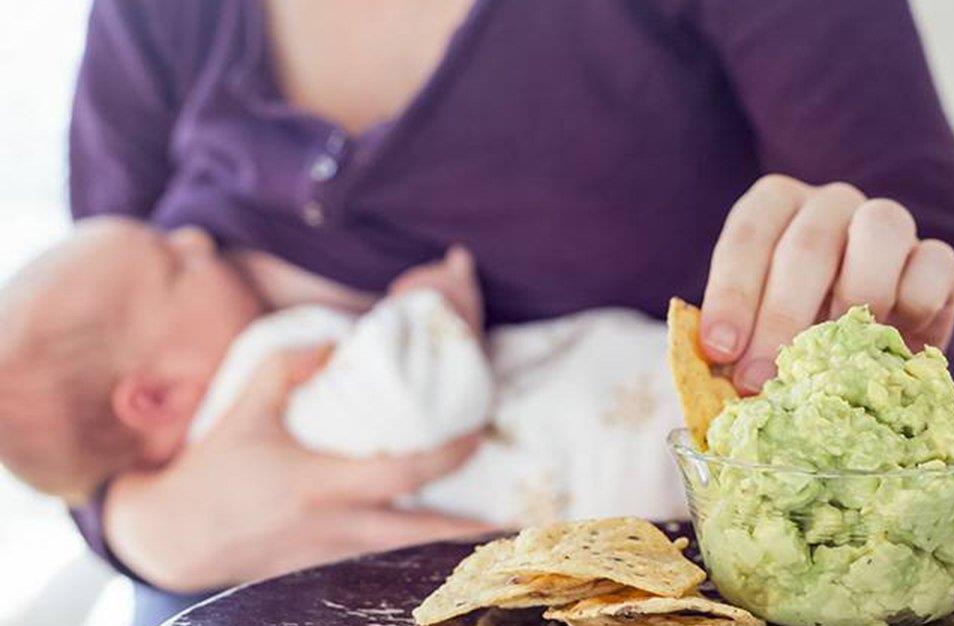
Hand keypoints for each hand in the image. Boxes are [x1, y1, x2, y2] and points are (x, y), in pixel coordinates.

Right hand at [104, 346, 492, 592]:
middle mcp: (337, 526)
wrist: (173, 537)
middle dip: (470, 529)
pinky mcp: (322, 571)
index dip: (449, 453)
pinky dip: (412, 558)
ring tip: (494, 544)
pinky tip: (438, 554)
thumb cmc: (213, 469)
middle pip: (421, 534)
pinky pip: (379, 566)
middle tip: (516, 520)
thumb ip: (287, 368)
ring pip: (405, 557)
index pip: (405, 472)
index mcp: (322, 484)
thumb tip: (337, 337)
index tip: (478, 432)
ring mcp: (332, 555)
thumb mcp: (244, 410)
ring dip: (448, 550)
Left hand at [701, 174, 953, 392]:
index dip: (731, 294)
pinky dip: (911, 308)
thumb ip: (733, 347)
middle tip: (760, 379)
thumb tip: (714, 380)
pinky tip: (889, 347)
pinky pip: (932, 266)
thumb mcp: (753, 336)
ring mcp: (888, 223)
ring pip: (880, 230)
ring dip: (852, 300)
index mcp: (775, 208)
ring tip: (833, 358)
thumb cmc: (793, 337)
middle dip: (780, 318)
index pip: (748, 236)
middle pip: (808, 244)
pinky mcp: (937, 259)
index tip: (720, 349)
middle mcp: (830, 204)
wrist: (868, 354)